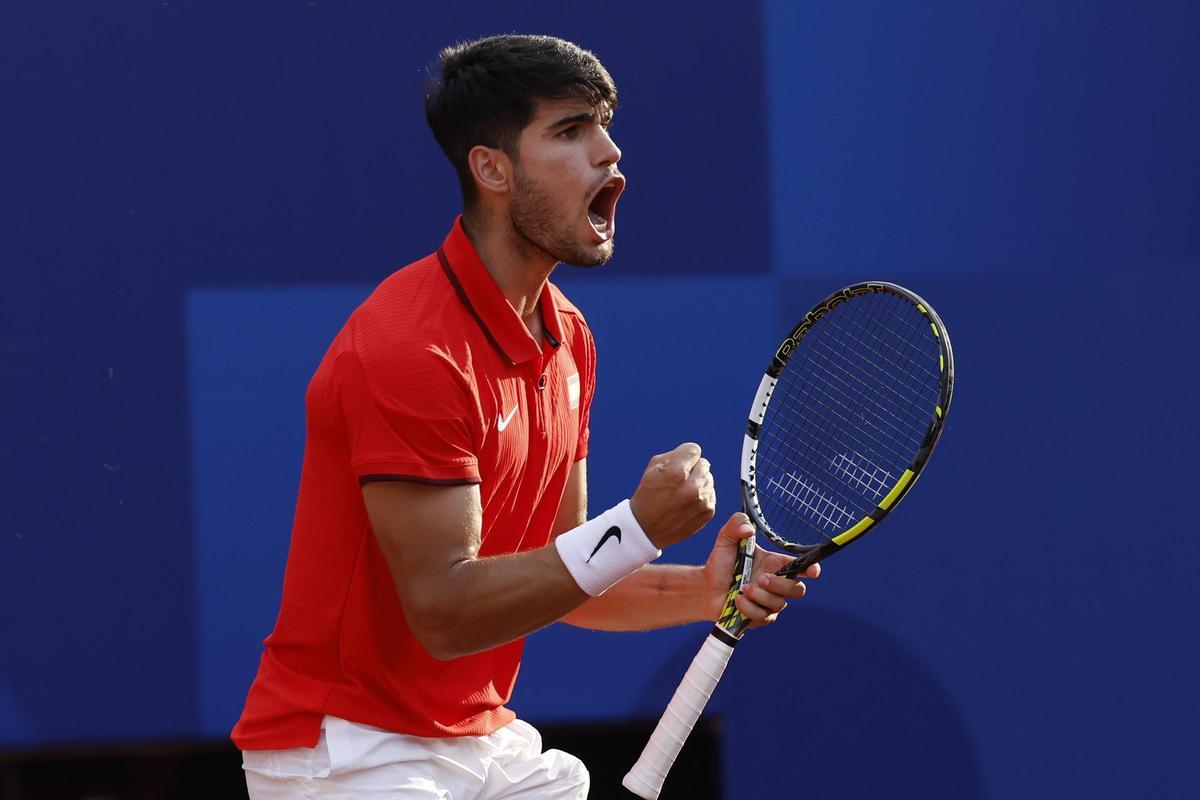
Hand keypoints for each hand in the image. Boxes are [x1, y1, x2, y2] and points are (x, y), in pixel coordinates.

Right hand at [629, 443, 715, 548]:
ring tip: (682, 493)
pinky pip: (711, 493)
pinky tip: (687, 502)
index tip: (678, 463)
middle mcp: (692, 487)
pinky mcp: (708, 511)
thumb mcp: (652, 469)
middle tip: (678, 480)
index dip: (684, 455)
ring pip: (708, 478)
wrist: (646, 529)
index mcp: (676, 472)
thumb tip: (692, 454)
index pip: (694, 450)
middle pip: (704, 463)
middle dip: (692, 469)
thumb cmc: (648, 496)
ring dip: (698, 482)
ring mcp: (702, 501)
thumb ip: (674, 455)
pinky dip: (701, 496)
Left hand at [702, 513, 820, 626]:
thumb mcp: (726, 539)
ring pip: (779, 604)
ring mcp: (770, 602)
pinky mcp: (760, 618)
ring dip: (759, 596)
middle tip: (760, 578)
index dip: (812, 569)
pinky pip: (763, 617)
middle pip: (797, 590)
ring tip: (742, 589)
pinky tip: (737, 601)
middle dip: (780, 585)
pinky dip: (749, 609)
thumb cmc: (721, 562)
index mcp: (775, 564)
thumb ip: (736, 524)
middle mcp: (777, 584)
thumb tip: (748, 529)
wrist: (706, 587)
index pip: (801, 567)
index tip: (813, 571)